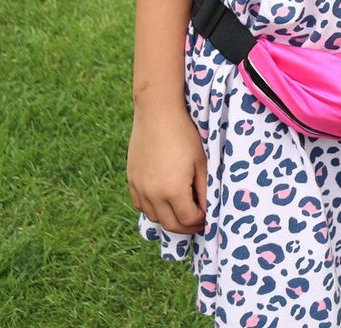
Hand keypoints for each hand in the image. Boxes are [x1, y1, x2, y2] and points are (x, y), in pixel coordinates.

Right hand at [127, 104, 207, 234]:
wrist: (157, 113)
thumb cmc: (184, 135)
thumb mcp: (201, 162)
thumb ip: (204, 190)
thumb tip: (208, 210)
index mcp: (173, 190)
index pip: (189, 220)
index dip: (202, 221)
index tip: (209, 216)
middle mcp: (153, 194)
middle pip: (170, 225)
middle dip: (187, 226)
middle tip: (198, 220)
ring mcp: (139, 188)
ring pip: (154, 218)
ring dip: (169, 218)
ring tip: (182, 209)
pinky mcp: (131, 180)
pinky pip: (141, 205)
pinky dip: (154, 208)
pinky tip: (164, 199)